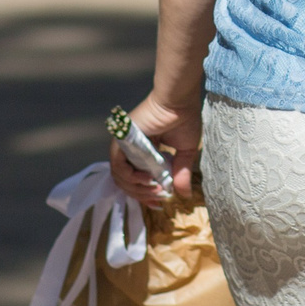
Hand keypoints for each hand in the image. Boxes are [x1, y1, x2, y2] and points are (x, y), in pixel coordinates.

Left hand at [108, 92, 201, 206]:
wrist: (178, 102)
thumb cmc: (183, 120)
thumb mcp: (185, 153)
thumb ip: (181, 173)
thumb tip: (184, 195)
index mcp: (143, 152)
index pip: (136, 180)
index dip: (146, 194)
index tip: (159, 203)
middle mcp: (129, 150)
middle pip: (126, 183)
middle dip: (142, 195)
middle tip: (159, 198)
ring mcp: (123, 146)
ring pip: (120, 178)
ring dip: (137, 189)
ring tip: (156, 189)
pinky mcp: (120, 141)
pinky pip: (118, 167)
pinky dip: (131, 178)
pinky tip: (146, 179)